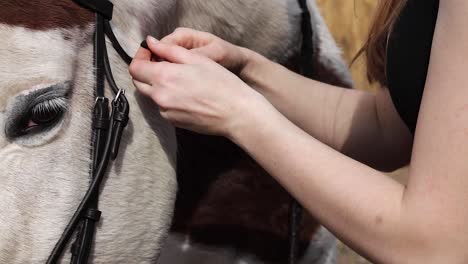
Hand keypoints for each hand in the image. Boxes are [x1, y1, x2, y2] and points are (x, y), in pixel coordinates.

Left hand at [129, 36, 266, 136]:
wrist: (236, 114)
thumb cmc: (221, 84)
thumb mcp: (197, 59)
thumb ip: (169, 50)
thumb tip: (151, 43)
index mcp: (164, 77)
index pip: (135, 68)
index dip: (140, 57)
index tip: (151, 53)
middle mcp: (160, 97)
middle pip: (139, 82)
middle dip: (146, 71)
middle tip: (163, 64)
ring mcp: (165, 112)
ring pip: (152, 95)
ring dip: (158, 85)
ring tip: (181, 80)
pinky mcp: (173, 122)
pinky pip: (163, 107)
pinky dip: (168, 98)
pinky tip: (187, 95)